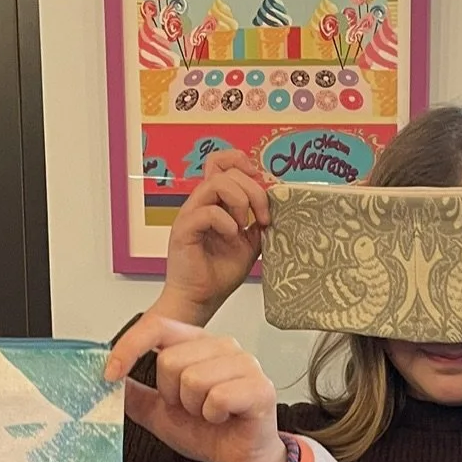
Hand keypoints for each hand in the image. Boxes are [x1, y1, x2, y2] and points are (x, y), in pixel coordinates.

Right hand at [108, 151, 269, 370]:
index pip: (221, 162)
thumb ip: (258, 223)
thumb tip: (278, 209)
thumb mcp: (250, 244)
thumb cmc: (218, 274)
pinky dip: (225, 222)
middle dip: (253, 190)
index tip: (261, 183)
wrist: (200, 299)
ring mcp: (190, 214)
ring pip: (215, 183)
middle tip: (262, 218)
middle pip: (226, 171)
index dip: (241, 162)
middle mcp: (200, 203)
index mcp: (215, 202)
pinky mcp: (184, 229)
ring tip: (243, 226)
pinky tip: (231, 237)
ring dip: (239, 202)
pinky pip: (206, 211)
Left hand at [122, 318, 284, 461]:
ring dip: (194, 408)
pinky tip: (223, 419)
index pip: (158, 326)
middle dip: (172, 395)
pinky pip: (218, 397)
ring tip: (208, 414)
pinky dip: (213, 416)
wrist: (239, 457)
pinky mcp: (259, 387)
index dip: (130, 347)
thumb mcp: (159, 413)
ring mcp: (245, 364)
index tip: (111, 373)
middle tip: (190, 408)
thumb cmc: (208, 430)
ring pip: (194, 379)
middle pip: (171, 360)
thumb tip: (107, 377)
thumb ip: (134, 394)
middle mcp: (223, 345)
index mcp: (197, 342)